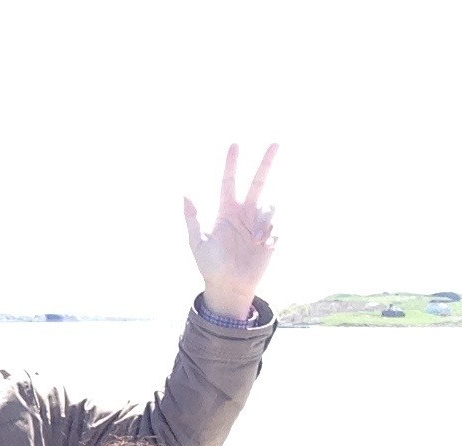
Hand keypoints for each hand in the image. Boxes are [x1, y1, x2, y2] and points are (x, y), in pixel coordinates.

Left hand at [184, 143, 277, 320]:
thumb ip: (193, 219)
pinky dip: (270, 235)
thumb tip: (185, 194)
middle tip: (275, 143)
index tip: (234, 145)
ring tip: (254, 241)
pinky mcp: (270, 237)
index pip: (230, 182)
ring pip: (269, 207)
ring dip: (264, 222)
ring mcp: (258, 224)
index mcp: (226, 211)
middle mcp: (244, 213)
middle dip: (266, 163)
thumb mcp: (197, 243)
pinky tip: (262, 247)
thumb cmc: (210, 265)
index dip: (231, 165)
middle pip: (258, 182)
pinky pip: (276, 227)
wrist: (228, 286)